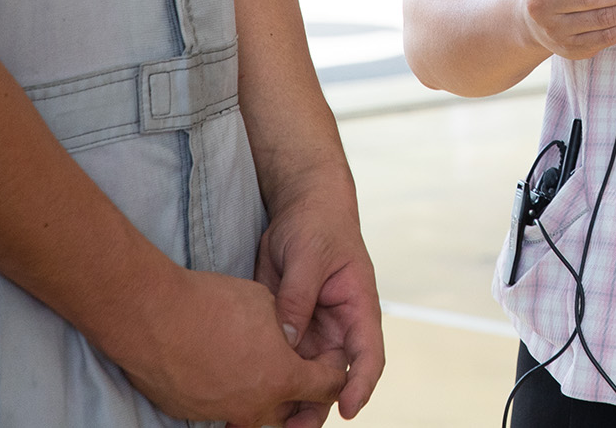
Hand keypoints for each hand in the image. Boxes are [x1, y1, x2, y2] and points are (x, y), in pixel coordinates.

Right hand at [107, 265, 353, 427]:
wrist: (152, 316)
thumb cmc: (210, 303)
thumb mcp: (266, 303)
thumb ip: (285, 327)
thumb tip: (287, 338)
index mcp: (282, 378)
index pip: (326, 387)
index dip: (334, 373)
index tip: (331, 365)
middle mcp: (255, 405)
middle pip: (291, 409)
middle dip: (299, 393)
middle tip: (296, 369)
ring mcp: (222, 412)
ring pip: (254, 412)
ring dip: (261, 394)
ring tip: (256, 368)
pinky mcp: (191, 412)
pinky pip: (220, 408)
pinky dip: (227, 393)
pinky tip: (219, 367)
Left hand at [255, 177, 385, 420]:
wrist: (300, 209)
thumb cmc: (317, 226)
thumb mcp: (309, 256)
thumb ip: (299, 297)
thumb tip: (287, 340)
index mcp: (358, 309)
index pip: (368, 355)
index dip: (360, 385)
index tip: (347, 409)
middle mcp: (339, 329)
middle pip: (333, 378)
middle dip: (316, 406)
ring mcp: (313, 331)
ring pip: (305, 377)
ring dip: (289, 400)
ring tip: (263, 423)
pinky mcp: (288, 329)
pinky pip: (281, 361)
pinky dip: (268, 380)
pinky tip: (246, 398)